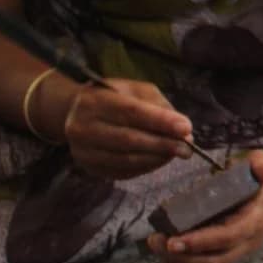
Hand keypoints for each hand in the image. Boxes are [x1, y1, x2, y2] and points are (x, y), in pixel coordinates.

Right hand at [61, 78, 194, 179]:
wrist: (74, 114)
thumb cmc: (112, 98)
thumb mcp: (134, 90)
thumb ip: (158, 106)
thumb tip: (183, 130)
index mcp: (94, 101)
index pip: (131, 112)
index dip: (160, 121)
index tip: (186, 128)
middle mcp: (83, 127)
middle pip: (129, 139)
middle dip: (163, 144)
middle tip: (187, 148)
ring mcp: (83, 151)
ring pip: (126, 159)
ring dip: (157, 158)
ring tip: (177, 153)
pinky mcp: (89, 168)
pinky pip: (123, 171)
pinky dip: (146, 167)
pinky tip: (160, 159)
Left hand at [147, 151, 262, 262]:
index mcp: (257, 221)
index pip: (229, 237)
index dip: (201, 242)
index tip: (173, 241)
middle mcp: (247, 242)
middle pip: (214, 261)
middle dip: (182, 257)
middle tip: (156, 240)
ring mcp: (236, 252)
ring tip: (154, 246)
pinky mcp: (226, 254)